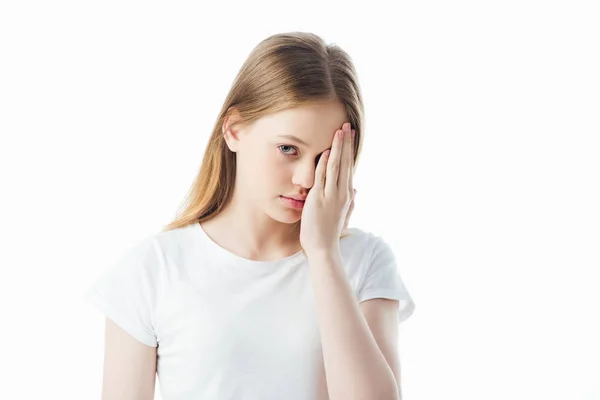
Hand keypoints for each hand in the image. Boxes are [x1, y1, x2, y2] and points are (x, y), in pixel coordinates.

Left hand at [300, 122, 355, 254]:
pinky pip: (322, 178)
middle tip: (347, 125)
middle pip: (344, 163)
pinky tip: (326, 151)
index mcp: (347, 195)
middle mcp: (342, 193)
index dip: (349, 150)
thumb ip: (349, 201)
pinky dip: (324, 163)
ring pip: (336, 167)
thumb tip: (356, 190)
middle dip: (346, 143)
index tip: (350, 136)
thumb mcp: (343, 215)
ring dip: (338, 148)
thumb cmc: (330, 233)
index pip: (348, 167)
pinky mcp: (318, 199)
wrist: (323, 248)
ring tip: (340, 132)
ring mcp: (331, 196)